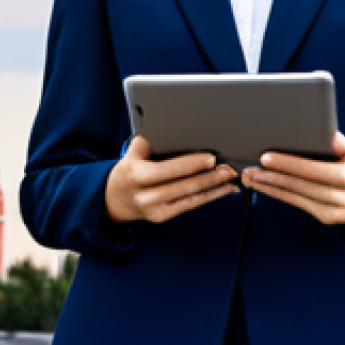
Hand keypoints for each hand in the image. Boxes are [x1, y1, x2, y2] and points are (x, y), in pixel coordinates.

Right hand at [105, 135, 239, 223]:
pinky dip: (209, 197)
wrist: (114, 201)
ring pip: (190, 197)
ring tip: (230, 177)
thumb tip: (169, 127)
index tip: (211, 158)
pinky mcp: (162, 217)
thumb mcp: (131, 154)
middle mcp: (145, 195)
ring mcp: (154, 209)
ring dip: (214, 187)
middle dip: (210, 176)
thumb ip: (147, 142)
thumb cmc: (128, 172)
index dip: (192, 164)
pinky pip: (190, 205)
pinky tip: (223, 190)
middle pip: (184, 185)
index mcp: (137, 175)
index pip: (169, 169)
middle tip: (228, 167)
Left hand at [241, 131, 344, 225]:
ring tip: (249, 177)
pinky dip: (280, 194)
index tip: (266, 157)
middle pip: (302, 186)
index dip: (290, 164)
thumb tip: (316, 125)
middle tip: (249, 168)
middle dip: (273, 177)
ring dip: (270, 187)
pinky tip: (264, 185)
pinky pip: (299, 204)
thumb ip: (336, 140)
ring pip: (297, 198)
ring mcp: (336, 213)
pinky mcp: (327, 219)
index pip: (315, 171)